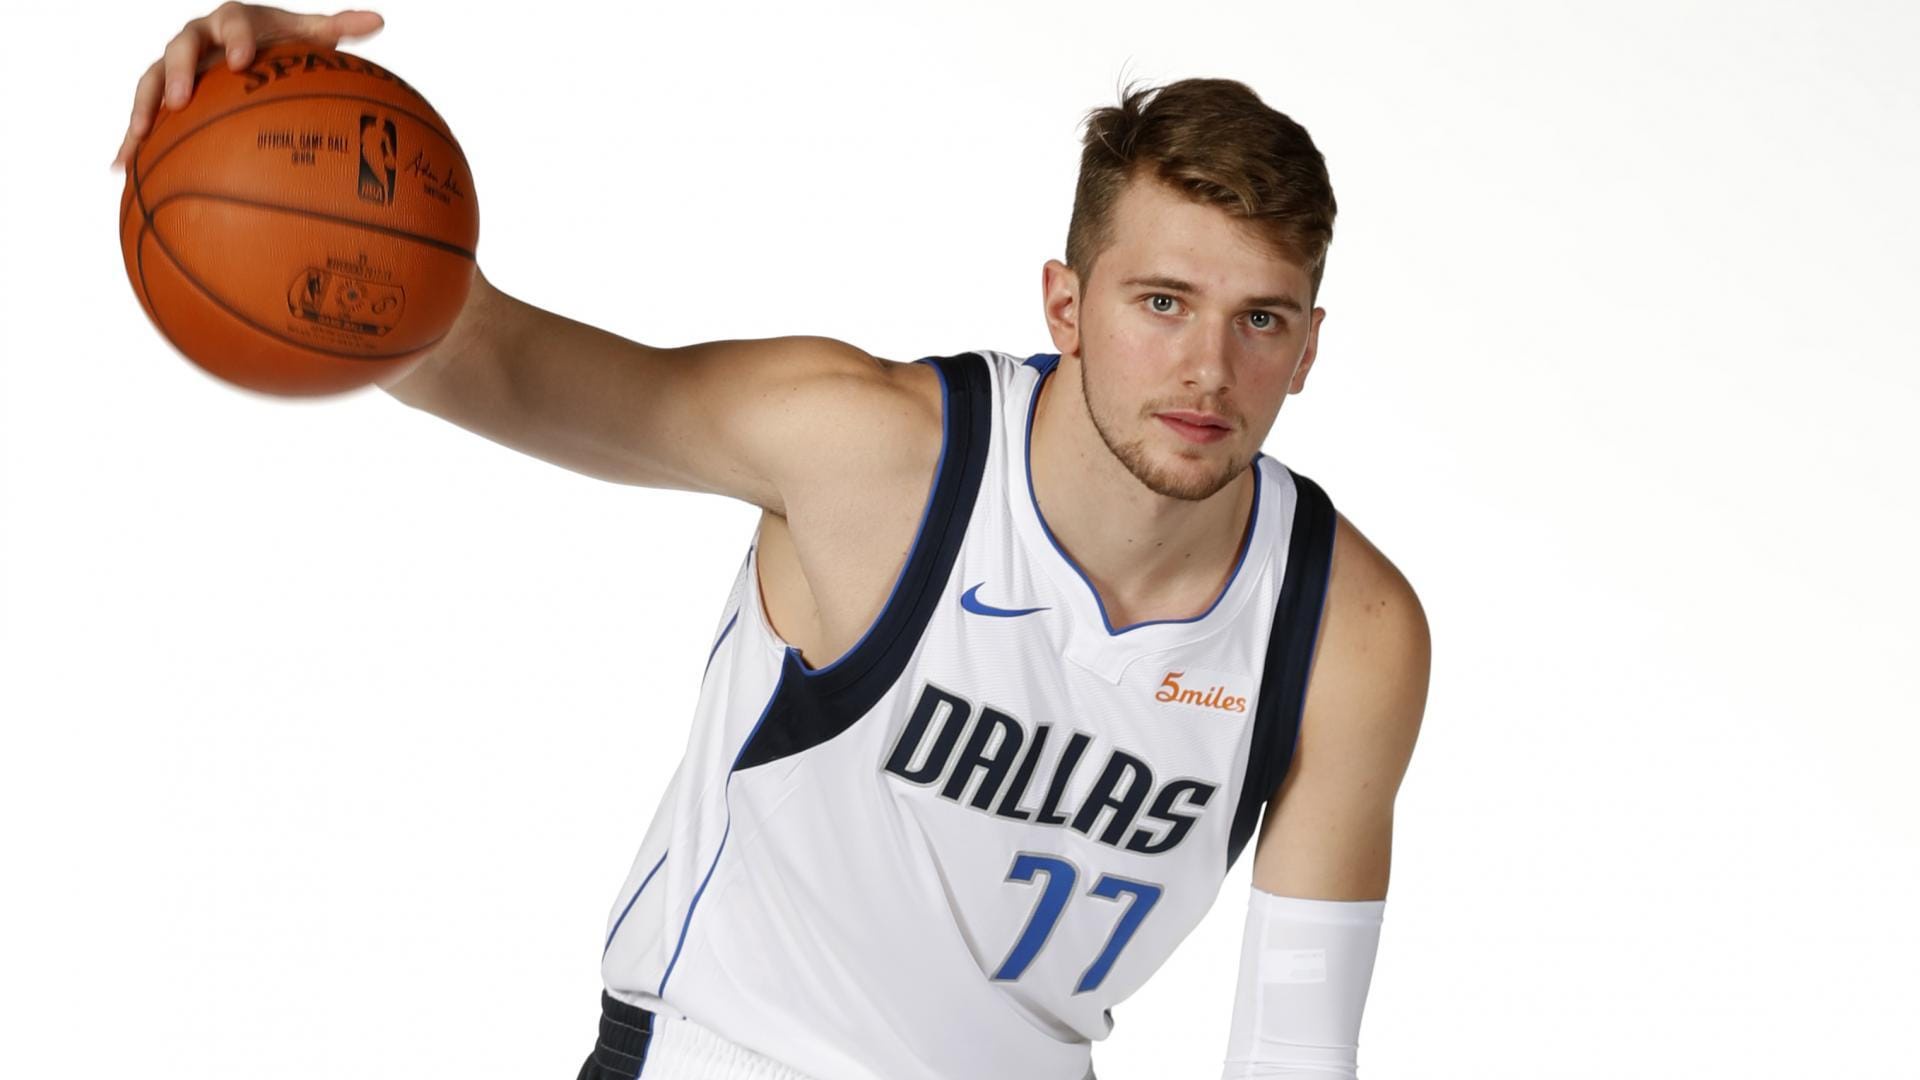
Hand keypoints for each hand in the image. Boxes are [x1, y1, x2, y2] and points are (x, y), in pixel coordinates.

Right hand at [112, 3, 384, 169]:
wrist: (245, 49)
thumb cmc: (278, 43)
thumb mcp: (306, 34)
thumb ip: (336, 28)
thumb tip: (379, 22)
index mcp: (233, 22)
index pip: (232, 21)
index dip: (235, 38)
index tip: (242, 60)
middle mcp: (197, 39)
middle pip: (179, 48)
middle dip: (177, 71)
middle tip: (180, 97)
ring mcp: (175, 66)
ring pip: (151, 80)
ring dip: (144, 106)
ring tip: (140, 133)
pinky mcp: (162, 93)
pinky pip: (142, 115)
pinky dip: (130, 139)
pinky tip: (122, 167)